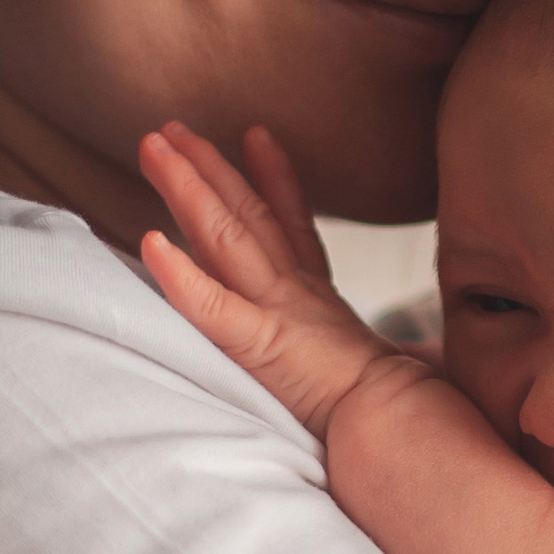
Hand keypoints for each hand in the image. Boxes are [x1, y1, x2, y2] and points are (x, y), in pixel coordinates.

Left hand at [139, 122, 411, 438]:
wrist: (403, 424)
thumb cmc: (395, 408)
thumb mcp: (382, 367)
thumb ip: (378, 351)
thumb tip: (398, 363)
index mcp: (320, 300)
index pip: (293, 225)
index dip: (275, 177)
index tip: (255, 135)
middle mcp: (297, 293)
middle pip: (247, 215)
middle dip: (209, 167)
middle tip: (171, 129)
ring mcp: (278, 311)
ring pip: (226, 237)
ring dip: (188, 189)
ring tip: (155, 148)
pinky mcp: (261, 344)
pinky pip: (213, 305)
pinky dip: (180, 274)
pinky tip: (150, 242)